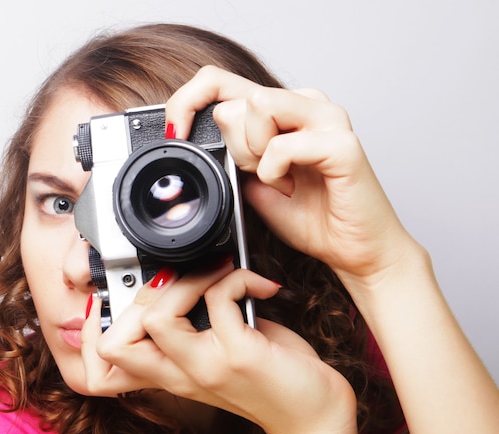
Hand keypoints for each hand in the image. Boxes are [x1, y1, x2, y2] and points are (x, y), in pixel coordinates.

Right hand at [81, 260, 355, 433]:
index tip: (119, 302)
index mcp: (171, 375)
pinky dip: (236, 278)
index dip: (90, 335)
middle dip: (138, 295)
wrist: (314, 419)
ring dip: (186, 281)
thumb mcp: (220, 356)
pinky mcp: (239, 356)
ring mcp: (206, 368)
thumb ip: (195, 326)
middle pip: (112, 345)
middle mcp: (180, 375)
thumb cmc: (271, 380)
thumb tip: (186, 277)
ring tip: (218, 274)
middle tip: (180, 280)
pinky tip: (261, 286)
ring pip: (156, 317)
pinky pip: (219, 298)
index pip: (101, 370)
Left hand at [165, 66, 417, 288]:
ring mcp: (328, 119)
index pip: (223, 82)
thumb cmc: (315, 220)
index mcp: (285, 112)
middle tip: (262, 177)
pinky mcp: (342, 143)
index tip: (177, 133)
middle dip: (235, 147)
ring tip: (279, 180)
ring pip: (258, 106)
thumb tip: (218, 119)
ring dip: (255, 153)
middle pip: (237, 98)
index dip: (190, 102)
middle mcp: (307, 105)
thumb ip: (236, 154)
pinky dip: (275, 171)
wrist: (354, 251)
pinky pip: (283, 145)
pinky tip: (289, 186)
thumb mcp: (256, 186)